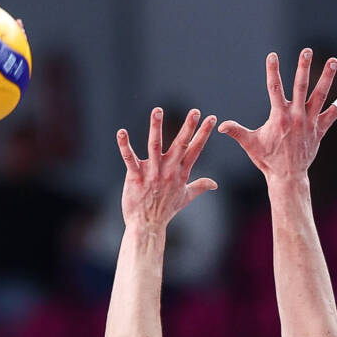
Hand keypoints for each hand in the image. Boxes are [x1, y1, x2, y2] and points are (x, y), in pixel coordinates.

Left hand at [117, 107, 217, 230]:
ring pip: (154, 145)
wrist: (147, 226)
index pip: (195, 149)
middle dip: (188, 127)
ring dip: (156, 127)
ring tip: (157, 110)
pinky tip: (121, 132)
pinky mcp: (135, 176)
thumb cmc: (165, 211)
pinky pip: (129, 158)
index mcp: (181, 172)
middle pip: (180, 145)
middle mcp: (168, 170)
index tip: (212, 118)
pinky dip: (125, 145)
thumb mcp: (186, 197)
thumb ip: (200, 186)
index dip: (204, 133)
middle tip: (195, 111)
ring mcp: (152, 173)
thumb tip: (214, 184)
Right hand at [220, 49, 336, 183]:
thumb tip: (220, 126)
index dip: (272, 71)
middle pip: (301, 86)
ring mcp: (310, 122)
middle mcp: (296, 117)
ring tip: (333, 61)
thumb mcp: (250, 144)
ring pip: (320, 96)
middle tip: (306, 50)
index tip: (272, 55)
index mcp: (279, 117)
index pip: (274, 88)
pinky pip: (331, 115)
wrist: (287, 176)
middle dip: (303, 67)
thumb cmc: (267, 159)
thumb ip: (236, 132)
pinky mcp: (319, 130)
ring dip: (327, 78)